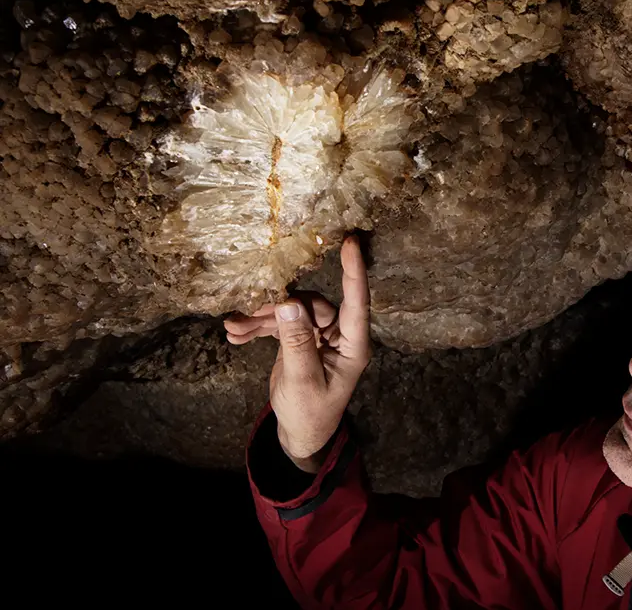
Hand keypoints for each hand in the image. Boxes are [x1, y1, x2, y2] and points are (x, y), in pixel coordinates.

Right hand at [224, 236, 370, 471]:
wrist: (300, 434)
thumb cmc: (311, 413)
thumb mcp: (302, 381)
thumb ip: (297, 343)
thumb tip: (289, 303)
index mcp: (353, 345)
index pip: (356, 302)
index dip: (353, 271)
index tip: (350, 242)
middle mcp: (339, 336)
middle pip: (312, 305)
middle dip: (278, 307)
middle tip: (246, 314)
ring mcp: (319, 336)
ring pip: (292, 312)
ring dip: (262, 318)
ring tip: (233, 327)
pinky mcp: (300, 339)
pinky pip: (281, 324)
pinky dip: (259, 328)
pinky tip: (235, 335)